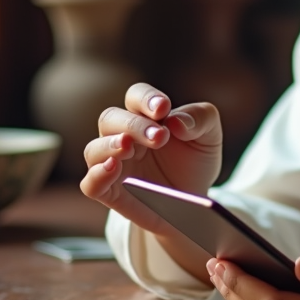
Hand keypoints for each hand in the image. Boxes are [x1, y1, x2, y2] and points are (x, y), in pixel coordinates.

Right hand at [79, 82, 222, 238]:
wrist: (195, 203)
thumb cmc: (195, 162)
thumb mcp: (209, 136)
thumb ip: (200, 119)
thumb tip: (176, 121)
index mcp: (147, 118)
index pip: (136, 96)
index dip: (146, 98)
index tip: (163, 108)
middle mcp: (124, 137)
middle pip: (111, 118)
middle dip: (134, 124)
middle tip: (160, 137)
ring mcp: (115, 165)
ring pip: (94, 148)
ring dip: (110, 145)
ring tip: (128, 147)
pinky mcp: (111, 193)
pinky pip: (90, 183)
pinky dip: (97, 174)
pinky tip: (112, 168)